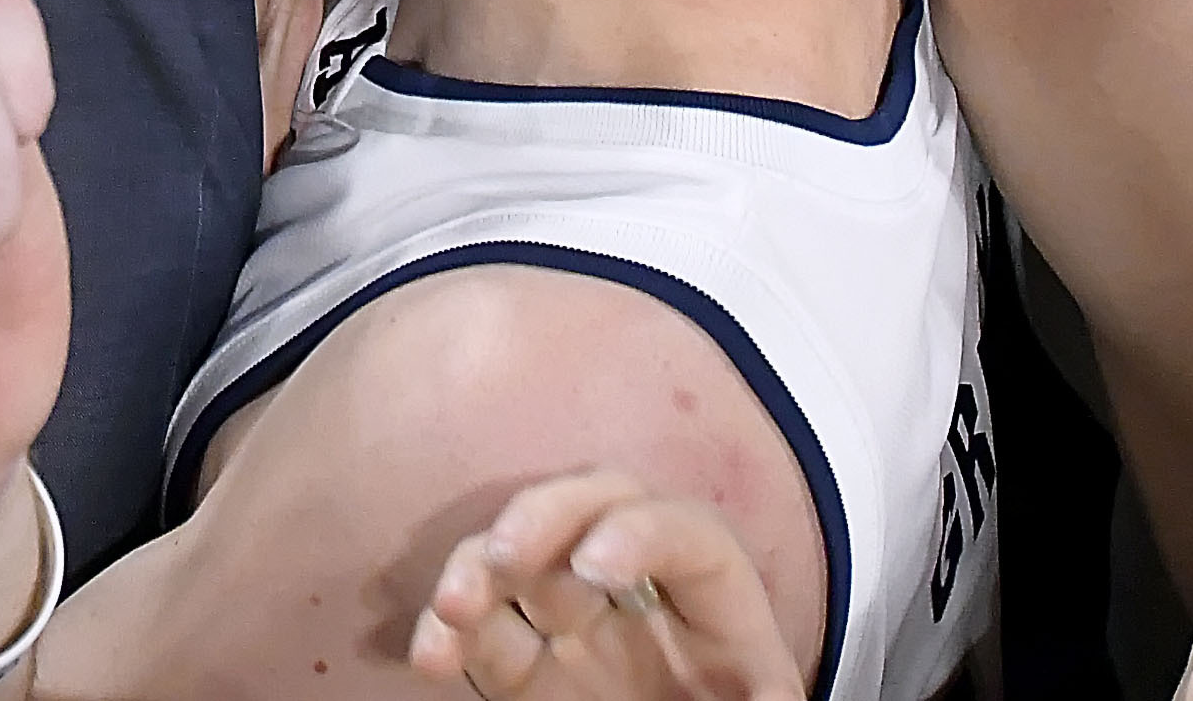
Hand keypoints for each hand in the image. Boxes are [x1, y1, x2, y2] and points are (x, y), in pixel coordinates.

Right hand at [407, 472, 804, 698]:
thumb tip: (763, 697)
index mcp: (718, 612)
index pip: (687, 534)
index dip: (640, 529)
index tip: (595, 566)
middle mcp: (643, 601)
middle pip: (592, 510)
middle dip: (542, 516)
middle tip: (506, 556)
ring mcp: (579, 630)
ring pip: (521, 559)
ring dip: (478, 565)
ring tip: (453, 606)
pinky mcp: (528, 674)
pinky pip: (482, 636)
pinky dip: (447, 634)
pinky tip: (429, 655)